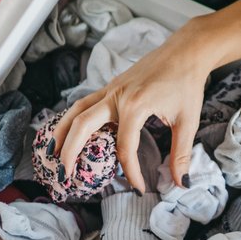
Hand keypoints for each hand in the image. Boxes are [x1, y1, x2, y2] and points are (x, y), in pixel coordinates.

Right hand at [51, 24, 213, 191]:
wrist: (186, 51)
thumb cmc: (187, 83)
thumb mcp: (187, 121)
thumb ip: (181, 154)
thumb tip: (182, 183)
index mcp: (135, 106)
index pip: (125, 149)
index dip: (130, 173)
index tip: (138, 188)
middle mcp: (117, 96)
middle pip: (82, 126)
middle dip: (70, 151)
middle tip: (65, 175)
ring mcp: (111, 88)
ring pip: (76, 110)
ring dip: (62, 132)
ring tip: (53, 154)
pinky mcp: (111, 85)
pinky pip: (84, 102)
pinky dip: (72, 117)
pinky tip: (69, 131)